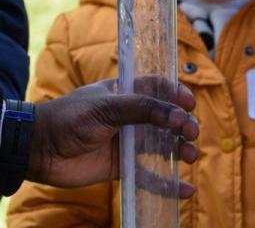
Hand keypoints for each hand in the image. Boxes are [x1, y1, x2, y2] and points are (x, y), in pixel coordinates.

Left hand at [27, 78, 199, 194]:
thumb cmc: (71, 118)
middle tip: (191, 133)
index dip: (177, 95)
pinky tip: (184, 190)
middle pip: (168, 118)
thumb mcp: (108, 106)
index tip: (189, 105)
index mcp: (127, 92)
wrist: (39, 150)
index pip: (160, 89)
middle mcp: (132, 116)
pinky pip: (149, 174)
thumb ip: (144, 109)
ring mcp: (128, 142)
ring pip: (163, 145)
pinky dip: (167, 183)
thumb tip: (180, 116)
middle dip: (184, 125)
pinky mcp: (122, 166)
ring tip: (189, 156)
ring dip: (180, 150)